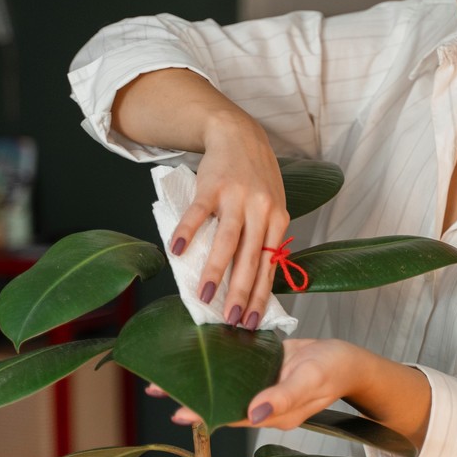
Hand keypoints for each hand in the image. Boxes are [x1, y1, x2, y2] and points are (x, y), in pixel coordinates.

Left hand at [161, 339, 359, 428]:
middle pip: (222, 401)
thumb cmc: (335, 369)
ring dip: (200, 378)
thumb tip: (255, 413)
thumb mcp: (311, 380)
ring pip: (226, 383)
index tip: (178, 411)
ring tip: (170, 371)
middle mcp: (263, 402)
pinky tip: (201, 352)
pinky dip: (219, 360)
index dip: (204, 413)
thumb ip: (284, 397)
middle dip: (191, 395)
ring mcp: (262, 384)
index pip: (231, 415)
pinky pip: (238, 365)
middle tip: (158, 387)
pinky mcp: (264, 367)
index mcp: (273, 413)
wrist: (350, 359)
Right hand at [170, 110, 288, 328]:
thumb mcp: (271, 208)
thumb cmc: (256, 179)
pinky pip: (199, 212)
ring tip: (204, 294)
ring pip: (227, 239)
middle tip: (231, 318)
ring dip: (216, 269)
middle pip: (251, 257)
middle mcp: (262, 209)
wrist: (239, 135)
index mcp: (278, 220)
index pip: (269, 265)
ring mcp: (237, 197)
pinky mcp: (213, 186)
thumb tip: (253, 283)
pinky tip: (178, 250)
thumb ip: (264, 239)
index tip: (251, 321)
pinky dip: (189, 231)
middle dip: (241, 291)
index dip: (260, 295)